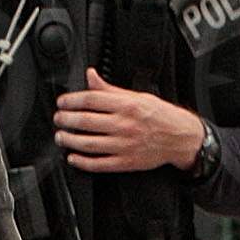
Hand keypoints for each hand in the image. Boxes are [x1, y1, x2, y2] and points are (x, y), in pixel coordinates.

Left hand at [54, 70, 202, 173]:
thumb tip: (91, 76)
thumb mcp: (137, 96)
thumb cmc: (160, 116)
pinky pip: (99, 164)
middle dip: (66, 120)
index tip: (62, 102)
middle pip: (86, 121)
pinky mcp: (126, 162)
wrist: (180, 137)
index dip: (72, 101)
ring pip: (89, 144)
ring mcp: (124, 145)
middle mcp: (124, 125)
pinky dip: (83, 162)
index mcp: (127, 106)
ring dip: (70, 140)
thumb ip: (110, 89)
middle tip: (58, 119)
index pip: (91, 100)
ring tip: (61, 136)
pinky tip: (73, 157)